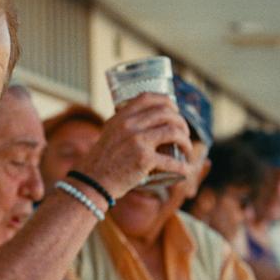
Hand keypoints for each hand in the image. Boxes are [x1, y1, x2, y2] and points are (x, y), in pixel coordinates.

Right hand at [73, 93, 191, 198]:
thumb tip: (148, 119)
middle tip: (183, 135)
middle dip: (181, 123)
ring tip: (187, 150)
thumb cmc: (103, 161)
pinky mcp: (144, 160)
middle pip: (166, 113)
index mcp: (121, 117)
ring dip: (186, 141)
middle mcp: (129, 125)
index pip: (148, 97)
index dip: (167, 102)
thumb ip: (125, 124)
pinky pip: (172, 161)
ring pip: (173, 131)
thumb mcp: (109, 133)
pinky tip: (186, 170)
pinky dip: (183, 167)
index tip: (174, 112)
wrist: (92, 182)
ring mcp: (137, 141)